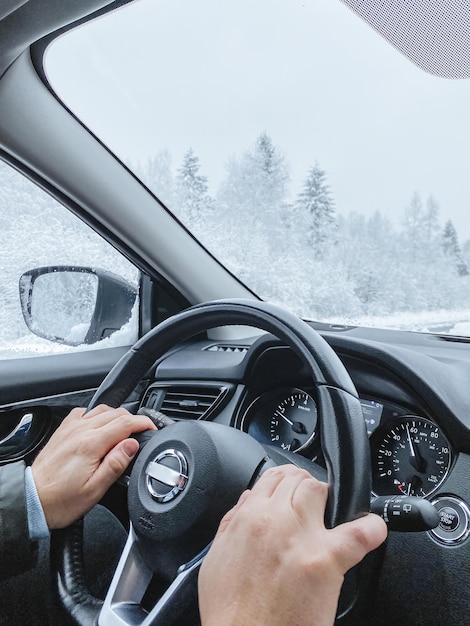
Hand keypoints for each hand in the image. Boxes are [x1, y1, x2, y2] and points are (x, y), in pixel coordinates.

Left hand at [32, 404, 154, 528]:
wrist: (32, 502)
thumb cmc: (61, 501)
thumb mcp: (96, 489)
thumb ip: (116, 463)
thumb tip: (132, 445)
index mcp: (91, 444)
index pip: (125, 423)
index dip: (144, 423)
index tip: (152, 428)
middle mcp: (80, 431)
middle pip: (116, 413)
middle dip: (133, 419)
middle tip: (141, 432)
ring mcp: (70, 429)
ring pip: (101, 409)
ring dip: (117, 415)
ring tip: (124, 430)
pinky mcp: (62, 432)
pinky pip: (84, 412)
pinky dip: (97, 414)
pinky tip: (100, 425)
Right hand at [198, 465, 386, 625]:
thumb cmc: (230, 610)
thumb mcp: (217, 557)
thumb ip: (232, 523)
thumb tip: (249, 499)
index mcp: (248, 518)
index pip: (273, 477)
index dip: (286, 479)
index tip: (293, 487)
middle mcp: (274, 520)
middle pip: (299, 481)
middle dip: (308, 487)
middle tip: (315, 502)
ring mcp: (301, 538)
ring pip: (321, 492)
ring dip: (329, 500)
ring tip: (334, 516)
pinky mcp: (325, 561)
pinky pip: (358, 533)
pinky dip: (370, 528)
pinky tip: (374, 529)